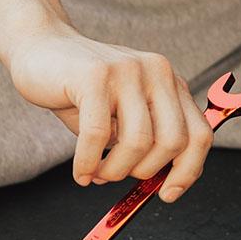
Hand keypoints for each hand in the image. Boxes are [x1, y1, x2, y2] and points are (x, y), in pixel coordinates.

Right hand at [8, 21, 213, 201]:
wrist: (41, 46)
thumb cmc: (82, 90)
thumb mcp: (122, 115)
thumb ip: (145, 142)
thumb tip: (157, 184)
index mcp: (171, 84)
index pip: (200, 134)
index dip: (188, 171)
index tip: (168, 193)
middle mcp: (158, 73)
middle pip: (173, 142)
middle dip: (144, 172)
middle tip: (118, 175)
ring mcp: (128, 71)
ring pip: (138, 142)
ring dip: (114, 170)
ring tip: (96, 173)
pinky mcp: (95, 76)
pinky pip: (98, 134)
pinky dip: (88, 163)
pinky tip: (80, 172)